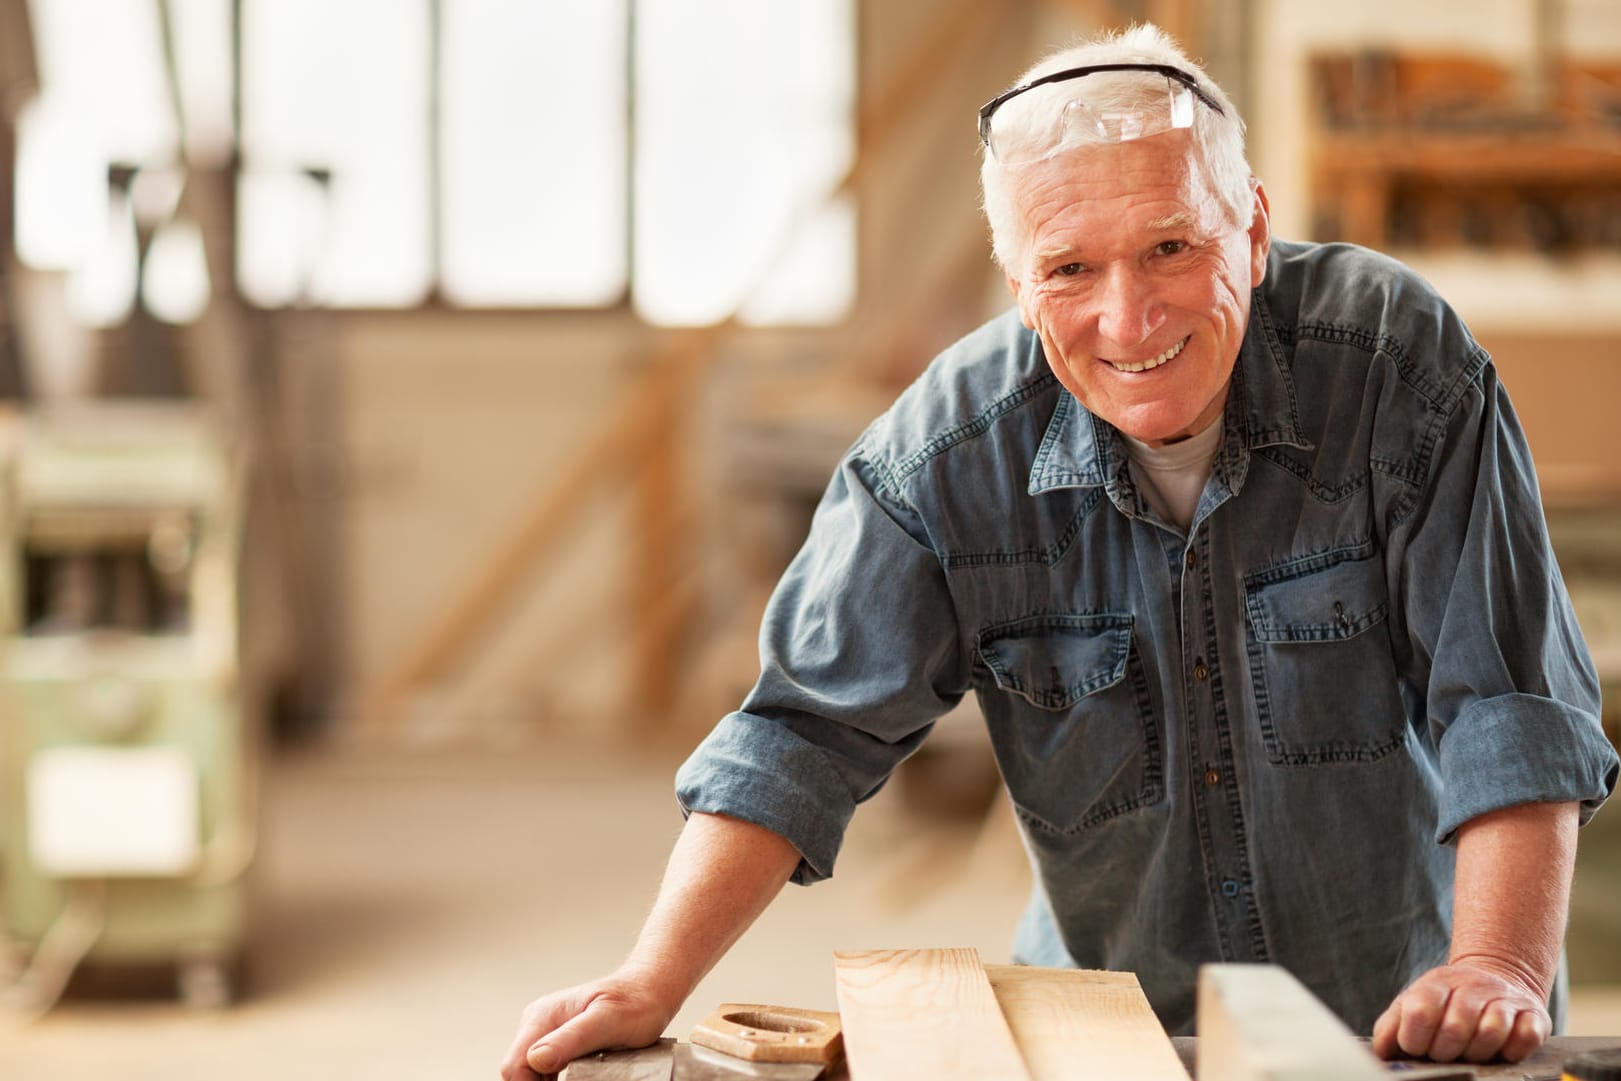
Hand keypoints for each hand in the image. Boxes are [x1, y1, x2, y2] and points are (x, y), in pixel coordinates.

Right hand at [498, 972, 676, 1079]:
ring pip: (531, 1073)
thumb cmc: (634, 1002)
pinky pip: (545, 1070)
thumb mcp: (607, 1022)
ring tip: (581, 1078)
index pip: (515, 1065)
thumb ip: (571, 1039)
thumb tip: (537, 1058)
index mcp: (543, 1017)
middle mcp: (539, 1023)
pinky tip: (577, 1079)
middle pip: (519, 1071)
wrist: (649, 992)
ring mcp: (548, 1033)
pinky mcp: (559, 1042)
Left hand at [1371, 961, 1549, 1063]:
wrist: (1497, 977)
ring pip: (1490, 1033)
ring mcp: (1505, 999)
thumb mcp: (1414, 1004)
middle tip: (1445, 1054)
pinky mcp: (1534, 1016)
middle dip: (1445, 1051)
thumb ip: (1392, 1026)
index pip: (1420, 1012)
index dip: (1415, 1039)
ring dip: (1477, 1052)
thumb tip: (1382, 1052)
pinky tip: (1502, 1051)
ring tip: (1471, 1052)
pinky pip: (1525, 1037)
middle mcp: (1473, 986)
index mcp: (1437, 982)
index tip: (1417, 1048)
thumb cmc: (1448, 1003)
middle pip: (1455, 1027)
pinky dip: (1512, 1051)